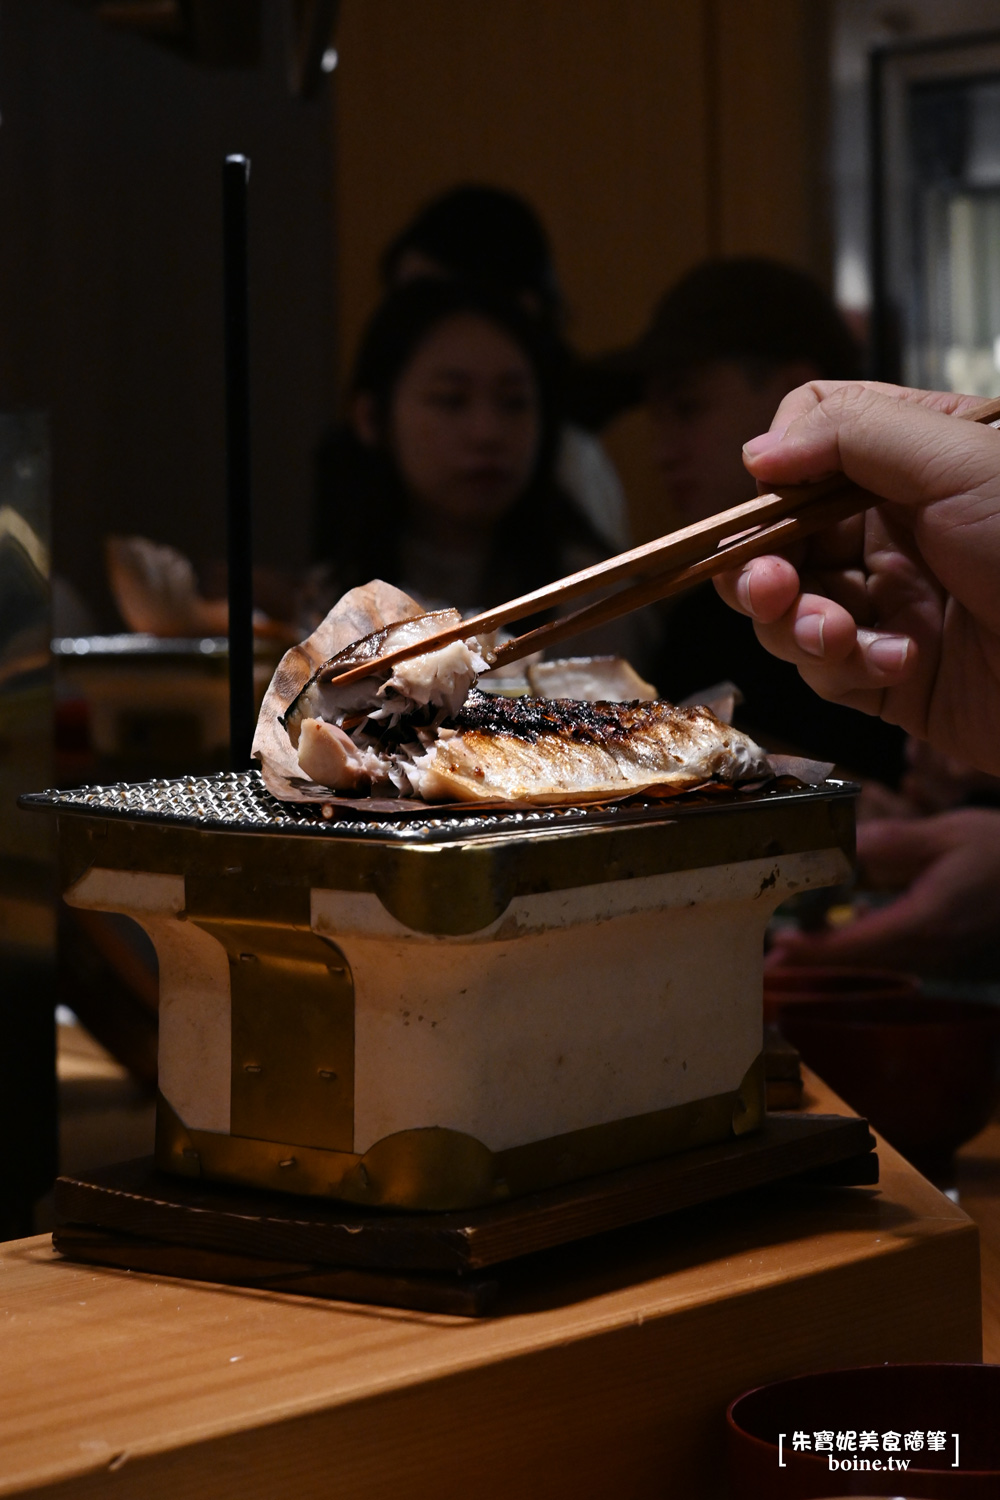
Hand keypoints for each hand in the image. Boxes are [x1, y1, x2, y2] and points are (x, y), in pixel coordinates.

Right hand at [713, 381, 999, 773]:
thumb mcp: (960, 461)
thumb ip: (854, 433)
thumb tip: (758, 451)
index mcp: (913, 460)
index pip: (811, 443)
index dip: (780, 469)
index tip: (776, 495)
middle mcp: (894, 529)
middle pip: (782, 534)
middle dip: (764, 563)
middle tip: (769, 586)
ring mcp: (891, 603)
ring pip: (789, 608)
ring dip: (795, 623)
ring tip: (829, 634)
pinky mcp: (891, 676)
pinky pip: (826, 670)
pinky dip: (845, 667)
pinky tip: (897, 664)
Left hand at [769, 808, 999, 972]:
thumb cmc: (999, 851)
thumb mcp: (947, 833)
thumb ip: (894, 842)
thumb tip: (845, 844)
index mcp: (928, 919)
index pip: (860, 943)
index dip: (816, 951)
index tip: (780, 950)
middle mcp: (930, 946)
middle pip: (860, 961)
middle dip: (813, 961)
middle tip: (769, 959)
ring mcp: (938, 953)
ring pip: (874, 963)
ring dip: (832, 958)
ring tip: (789, 951)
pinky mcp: (940, 949)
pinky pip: (890, 956)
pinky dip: (857, 949)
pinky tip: (834, 937)